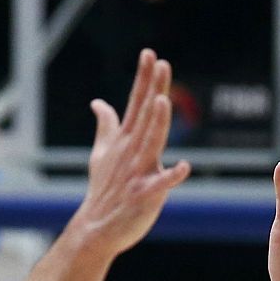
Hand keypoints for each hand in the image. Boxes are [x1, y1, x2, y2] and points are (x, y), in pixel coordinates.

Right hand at [71, 49, 191, 254]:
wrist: (95, 227)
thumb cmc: (103, 190)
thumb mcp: (101, 153)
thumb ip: (106, 126)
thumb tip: (98, 102)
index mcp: (125, 140)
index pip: (136, 103)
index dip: (144, 79)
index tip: (150, 53)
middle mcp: (132, 151)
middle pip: (145, 116)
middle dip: (153, 90)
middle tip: (160, 63)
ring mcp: (137, 172)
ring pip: (150, 142)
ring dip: (157, 123)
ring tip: (162, 101)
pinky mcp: (144, 194)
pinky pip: (160, 184)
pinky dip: (171, 176)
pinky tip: (184, 167)